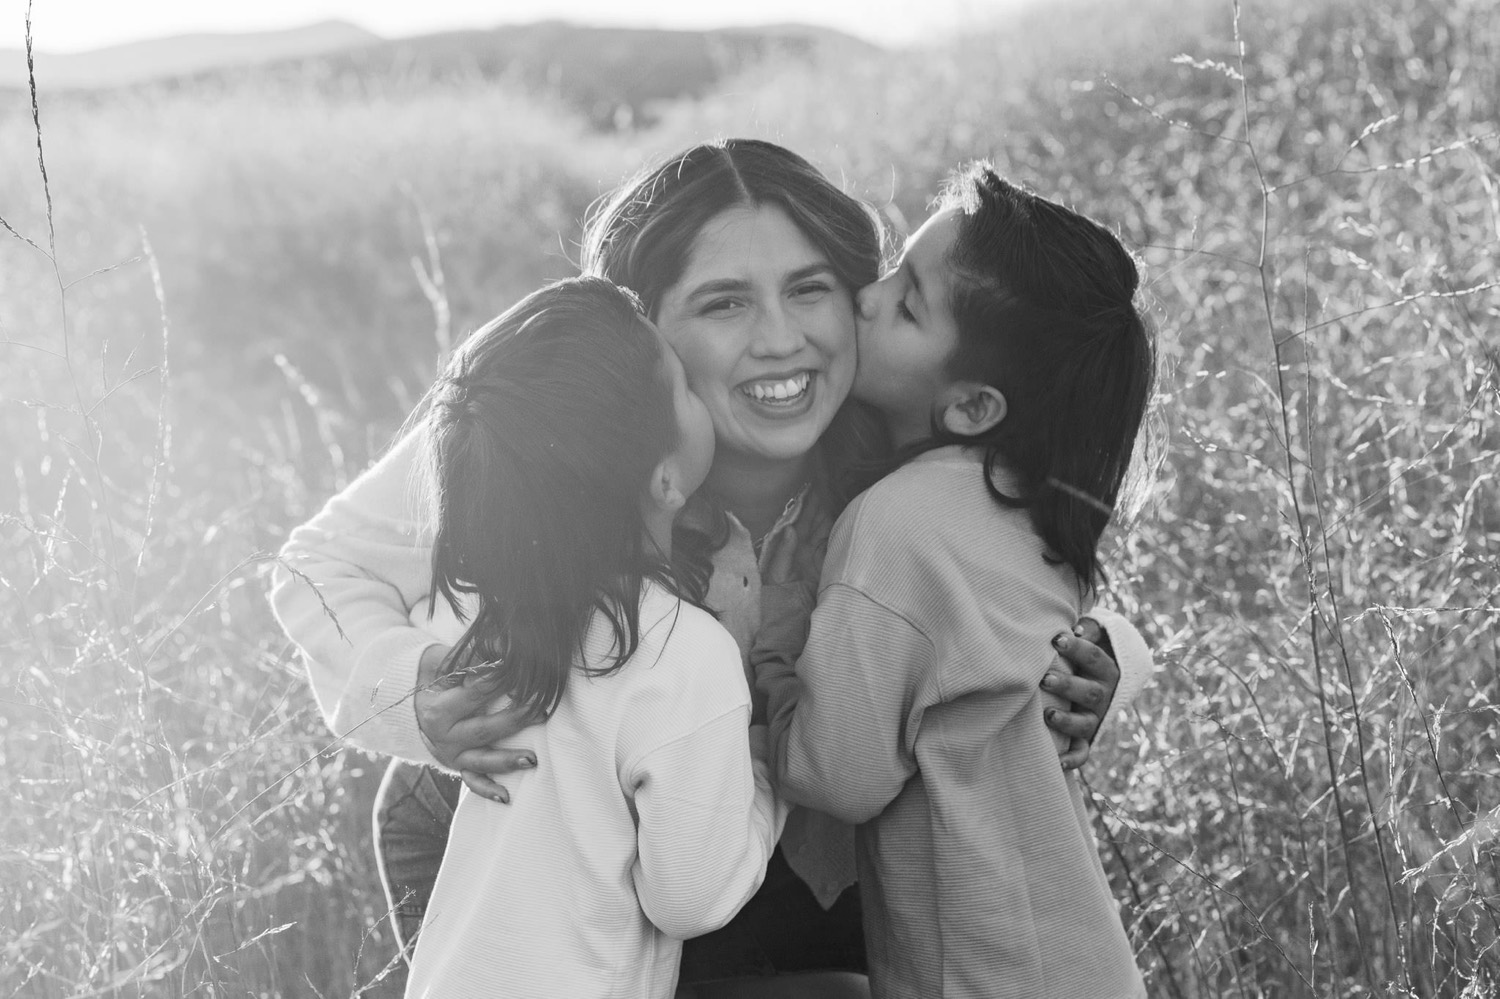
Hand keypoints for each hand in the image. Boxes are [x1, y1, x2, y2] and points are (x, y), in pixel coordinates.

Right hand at [414, 644, 536, 802]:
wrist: (408, 704)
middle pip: (484, 729)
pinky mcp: (457, 766)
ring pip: (482, 760)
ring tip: (532, 759)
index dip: (500, 682)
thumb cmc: (433, 677)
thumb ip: (470, 657)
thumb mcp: (441, 662)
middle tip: (541, 709)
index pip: (475, 694)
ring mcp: (450, 754)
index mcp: (437, 709)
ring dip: (507, 761)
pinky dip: (488, 790)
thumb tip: (505, 645)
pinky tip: (507, 797)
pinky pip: (472, 781)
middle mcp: (442, 736)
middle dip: (514, 720)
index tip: (524, 672)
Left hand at [1041, 618, 1120, 770]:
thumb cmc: (1084, 655)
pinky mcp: (1085, 738)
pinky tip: (1057, 762)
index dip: (1077, 648)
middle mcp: (1103, 696)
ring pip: (1085, 724)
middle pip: (1090, 692)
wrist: (1098, 683)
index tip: (1056, 640)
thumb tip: (1077, 628)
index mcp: (1106, 669)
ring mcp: (1094, 719)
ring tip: (1048, 715)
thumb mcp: (1093, 638)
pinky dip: (1072, 760)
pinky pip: (1081, 753)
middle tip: (1045, 680)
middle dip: (1068, 686)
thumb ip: (1088, 630)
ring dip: (1067, 721)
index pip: (1095, 657)